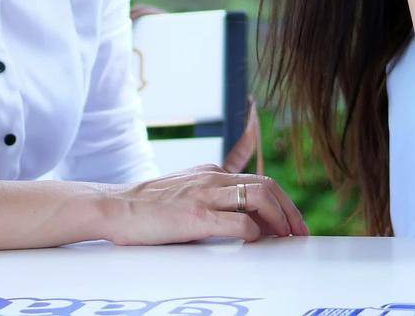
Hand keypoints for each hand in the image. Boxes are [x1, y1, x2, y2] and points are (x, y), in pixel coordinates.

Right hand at [105, 165, 307, 244]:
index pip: (259, 180)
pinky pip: (238, 221)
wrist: (114, 208)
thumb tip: (240, 220)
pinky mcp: (196, 216)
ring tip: (286, 237)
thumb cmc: (146, 207)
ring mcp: (205, 195)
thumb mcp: (184, 191)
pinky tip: (255, 241)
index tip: (292, 222)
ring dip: (280, 218)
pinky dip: (254, 232)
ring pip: (259, 197)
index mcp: (210, 172)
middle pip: (267, 186)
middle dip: (290, 210)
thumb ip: (209, 198)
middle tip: (299, 233)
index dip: (282, 201)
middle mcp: (212, 178)